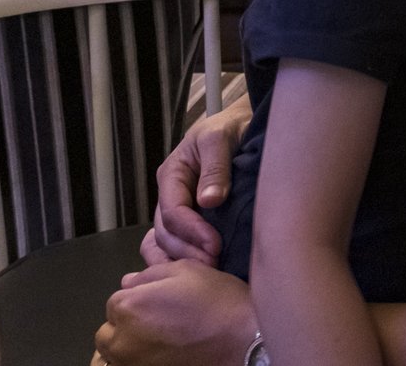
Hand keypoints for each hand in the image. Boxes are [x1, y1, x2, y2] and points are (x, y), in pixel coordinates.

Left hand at [96, 261, 255, 365]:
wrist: (242, 340)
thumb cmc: (217, 301)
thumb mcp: (187, 270)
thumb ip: (151, 274)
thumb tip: (129, 282)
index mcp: (129, 307)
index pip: (115, 301)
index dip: (137, 297)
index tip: (158, 299)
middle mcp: (123, 340)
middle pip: (108, 333)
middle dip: (124, 325)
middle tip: (155, 321)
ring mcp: (134, 365)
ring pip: (116, 356)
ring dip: (129, 346)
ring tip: (159, 339)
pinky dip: (143, 360)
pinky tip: (166, 352)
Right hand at [146, 97, 251, 265]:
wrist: (242, 128)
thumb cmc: (230, 129)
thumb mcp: (220, 138)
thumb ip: (215, 167)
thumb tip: (209, 201)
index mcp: (171, 175)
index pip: (173, 212)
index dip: (192, 232)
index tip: (216, 245)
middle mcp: (169, 196)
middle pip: (165, 234)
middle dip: (188, 252)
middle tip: (215, 265)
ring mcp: (177, 210)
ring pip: (163, 244)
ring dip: (181, 261)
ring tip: (206, 274)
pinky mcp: (188, 222)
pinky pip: (171, 247)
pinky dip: (177, 262)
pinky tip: (194, 277)